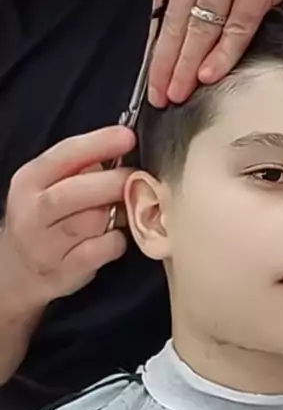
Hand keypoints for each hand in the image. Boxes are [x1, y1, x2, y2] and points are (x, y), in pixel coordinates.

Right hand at [0, 126, 135, 315]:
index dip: (99, 143)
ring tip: (125, 208)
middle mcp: (33, 212)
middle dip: (112, 182)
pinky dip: (117, 240)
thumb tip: (120, 153)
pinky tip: (115, 236)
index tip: (128, 137)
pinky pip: (104, 249)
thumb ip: (79, 168)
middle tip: (136, 178)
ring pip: (92, 221)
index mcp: (29, 181)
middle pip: (75, 192)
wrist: (17, 272)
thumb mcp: (47, 187)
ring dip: (117, 212)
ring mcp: (47, 246)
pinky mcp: (66, 271)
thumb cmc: (43, 220)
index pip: (64, 154)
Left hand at [146, 0, 282, 106]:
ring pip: (201, 29)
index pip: (161, 8)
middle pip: (176, 23)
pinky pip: (237, 28)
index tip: (151, 72)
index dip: (155, 44)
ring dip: (186, 67)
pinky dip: (222, 55)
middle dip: (164, 64)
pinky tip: (209, 76)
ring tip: (178, 93)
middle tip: (159, 94)